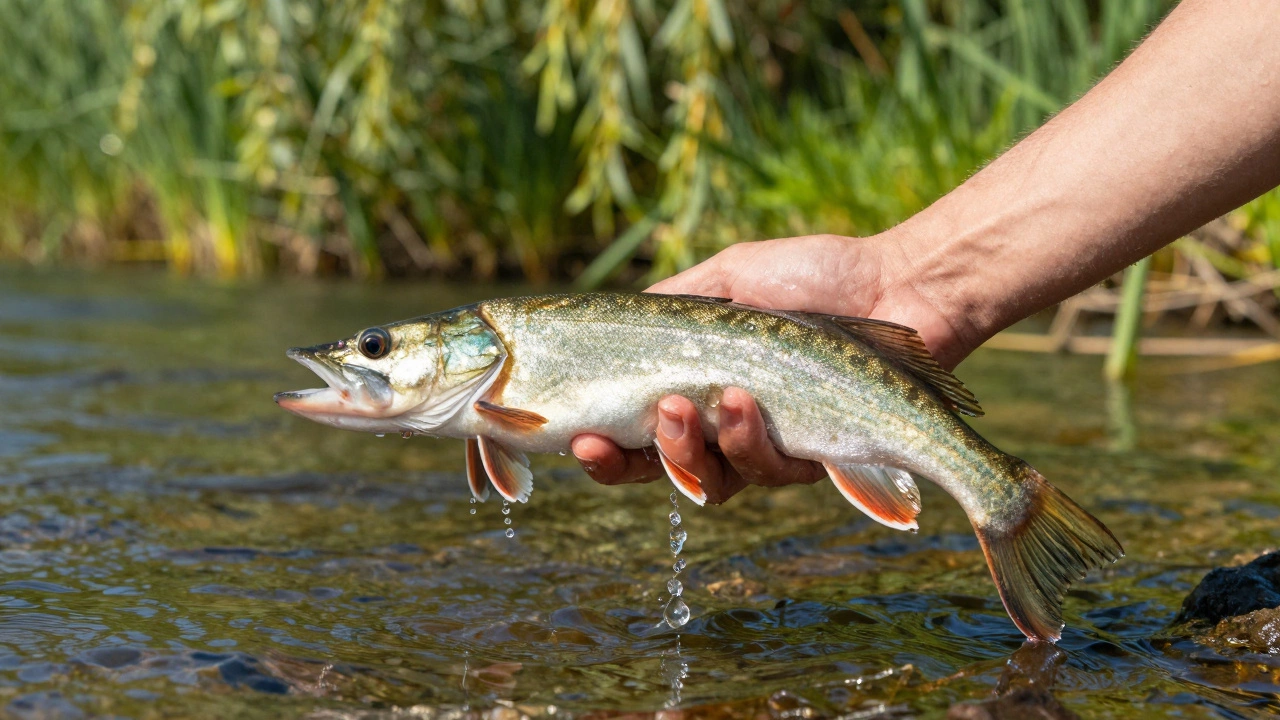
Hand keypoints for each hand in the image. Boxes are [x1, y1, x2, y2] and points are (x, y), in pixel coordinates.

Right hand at [571, 231, 969, 501]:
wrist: (897, 284)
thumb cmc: (814, 275)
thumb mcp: (727, 278)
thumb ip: (671, 305)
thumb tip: (615, 324)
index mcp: (698, 388)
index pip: (636, 437)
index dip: (604, 452)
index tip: (579, 439)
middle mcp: (727, 428)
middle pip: (665, 473)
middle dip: (637, 463)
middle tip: (636, 424)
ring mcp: (769, 447)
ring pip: (711, 482)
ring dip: (688, 451)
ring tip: (688, 405)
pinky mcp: (811, 459)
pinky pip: (766, 471)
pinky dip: (746, 441)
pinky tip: (745, 401)